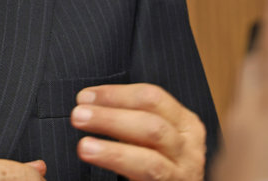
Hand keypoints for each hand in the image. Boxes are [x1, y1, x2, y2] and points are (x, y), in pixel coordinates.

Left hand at [70, 83, 205, 180]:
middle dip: (111, 118)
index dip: (116, 95)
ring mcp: (183, 174)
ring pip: (150, 160)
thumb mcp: (151, 135)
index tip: (85, 97)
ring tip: (84, 146)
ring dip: (113, 151)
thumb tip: (89, 104)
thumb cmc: (153, 160)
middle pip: (152, 125)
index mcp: (184, 123)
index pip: (152, 98)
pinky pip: (149, 177)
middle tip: (79, 115)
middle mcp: (189, 148)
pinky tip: (98, 159)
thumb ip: (131, 118)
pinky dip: (119, 164)